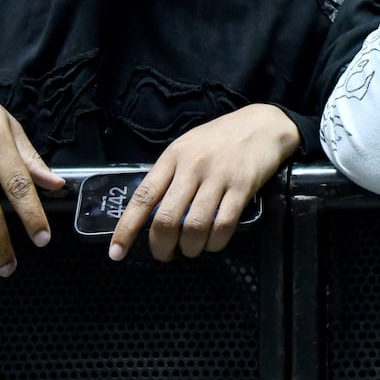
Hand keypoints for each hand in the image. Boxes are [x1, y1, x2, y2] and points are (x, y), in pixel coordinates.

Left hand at [108, 103, 299, 262]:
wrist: (263, 124)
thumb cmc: (220, 138)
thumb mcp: (187, 147)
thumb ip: (170, 175)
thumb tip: (152, 213)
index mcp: (172, 158)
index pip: (143, 198)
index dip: (127, 229)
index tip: (116, 253)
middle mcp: (192, 167)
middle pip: (167, 219)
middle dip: (162, 247)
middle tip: (166, 255)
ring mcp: (218, 177)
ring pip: (195, 226)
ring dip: (191, 248)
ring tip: (192, 250)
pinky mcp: (243, 186)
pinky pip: (224, 225)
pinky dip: (215, 243)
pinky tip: (214, 243)